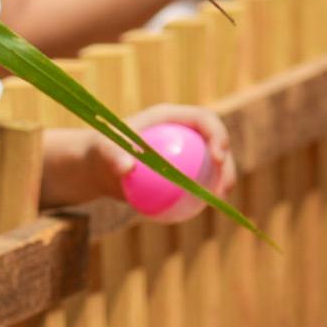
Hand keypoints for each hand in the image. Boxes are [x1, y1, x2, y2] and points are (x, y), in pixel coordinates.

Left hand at [87, 104, 236, 204]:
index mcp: (170, 117)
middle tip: (223, 188)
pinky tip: (206, 209)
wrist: (98, 168)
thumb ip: (112, 155)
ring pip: (213, 165)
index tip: (218, 158)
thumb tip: (126, 168)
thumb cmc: (99, 152)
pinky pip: (200, 181)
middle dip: (228, 163)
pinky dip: (205, 194)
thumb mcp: (102, 150)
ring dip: (223, 181)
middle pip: (215, 143)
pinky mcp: (183, 170)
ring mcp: (185, 151)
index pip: (204, 119)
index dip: (218, 134)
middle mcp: (182, 132)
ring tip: (220, 200)